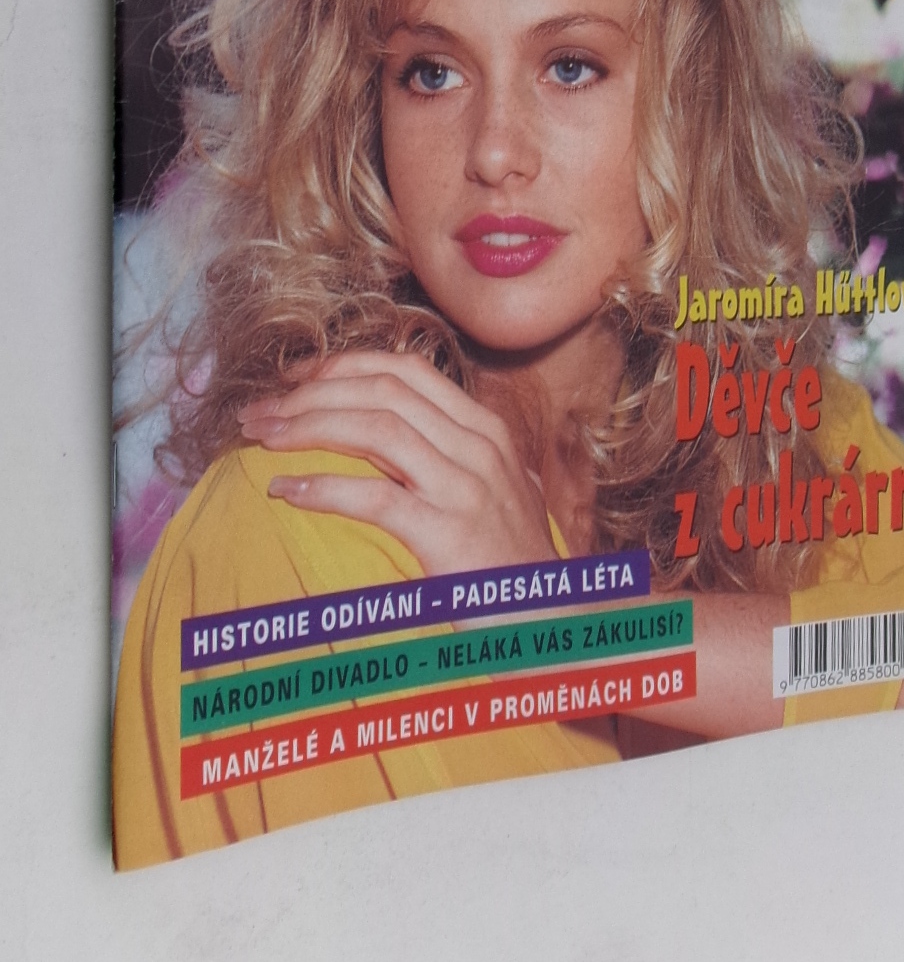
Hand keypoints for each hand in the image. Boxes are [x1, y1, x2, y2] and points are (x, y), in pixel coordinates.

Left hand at [238, 350, 557, 575]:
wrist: (561, 622)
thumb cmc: (515, 564)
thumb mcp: (493, 492)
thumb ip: (449, 457)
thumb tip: (383, 435)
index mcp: (485, 428)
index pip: (405, 371)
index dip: (342, 366)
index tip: (293, 378)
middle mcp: (479, 446)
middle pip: (382, 392)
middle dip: (311, 393)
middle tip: (258, 412)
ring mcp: (467, 489)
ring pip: (375, 430)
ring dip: (307, 427)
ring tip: (261, 440)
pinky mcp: (451, 536)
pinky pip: (377, 497)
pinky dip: (325, 487)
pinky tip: (288, 490)